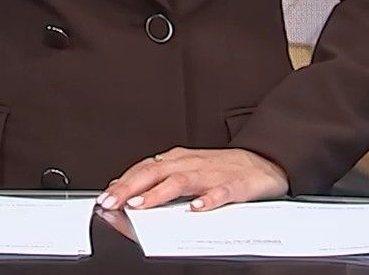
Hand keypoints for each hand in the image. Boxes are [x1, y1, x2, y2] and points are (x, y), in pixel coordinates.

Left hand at [96, 147, 288, 213]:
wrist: (264, 161)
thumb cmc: (222, 168)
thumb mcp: (187, 168)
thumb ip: (159, 177)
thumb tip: (127, 187)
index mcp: (178, 160)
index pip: (144, 169)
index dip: (123, 183)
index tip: (104, 197)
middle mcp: (191, 164)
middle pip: (156, 173)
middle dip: (131, 188)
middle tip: (112, 202)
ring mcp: (212, 175)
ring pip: (182, 181)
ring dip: (160, 193)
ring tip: (142, 205)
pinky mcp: (234, 186)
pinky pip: (220, 193)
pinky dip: (207, 200)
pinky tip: (196, 209)